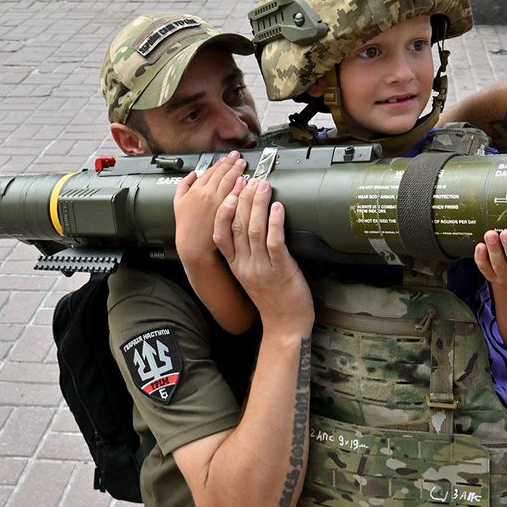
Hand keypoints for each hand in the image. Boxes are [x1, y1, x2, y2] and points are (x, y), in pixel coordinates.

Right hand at [173, 151, 245, 264]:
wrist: (194, 245)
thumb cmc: (186, 226)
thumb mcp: (178, 203)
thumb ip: (183, 185)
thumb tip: (192, 174)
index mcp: (195, 189)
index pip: (210, 171)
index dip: (219, 163)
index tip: (226, 158)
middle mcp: (207, 193)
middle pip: (221, 173)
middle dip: (230, 163)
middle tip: (238, 157)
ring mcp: (217, 202)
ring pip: (229, 181)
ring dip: (237, 171)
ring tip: (243, 164)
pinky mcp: (226, 211)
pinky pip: (234, 194)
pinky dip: (240, 186)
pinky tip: (245, 180)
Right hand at [214, 178, 311, 330]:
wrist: (285, 326)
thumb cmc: (273, 300)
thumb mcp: (251, 277)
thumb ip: (248, 256)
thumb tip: (250, 230)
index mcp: (235, 266)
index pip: (221, 234)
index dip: (224, 210)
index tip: (230, 192)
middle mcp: (245, 265)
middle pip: (238, 226)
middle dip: (243, 200)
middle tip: (250, 180)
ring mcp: (261, 268)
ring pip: (255, 230)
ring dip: (259, 205)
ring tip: (263, 186)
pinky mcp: (281, 269)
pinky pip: (274, 242)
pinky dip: (275, 222)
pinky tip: (278, 208)